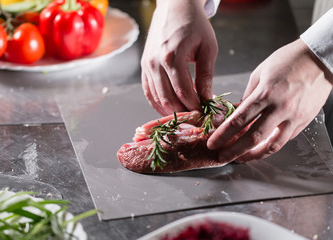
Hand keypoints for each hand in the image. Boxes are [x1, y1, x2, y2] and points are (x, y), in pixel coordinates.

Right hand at [141, 0, 217, 115]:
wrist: (175, 7)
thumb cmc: (194, 24)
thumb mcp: (208, 48)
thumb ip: (206, 75)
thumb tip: (206, 98)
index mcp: (172, 56)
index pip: (183, 91)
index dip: (194, 106)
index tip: (204, 113)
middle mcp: (155, 62)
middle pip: (167, 98)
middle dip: (182, 112)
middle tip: (194, 118)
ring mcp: (147, 65)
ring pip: (156, 98)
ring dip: (169, 110)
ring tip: (183, 116)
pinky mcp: (144, 66)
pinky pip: (148, 91)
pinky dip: (157, 103)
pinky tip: (167, 109)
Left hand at [207, 39, 332, 162]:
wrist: (321, 60)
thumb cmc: (289, 61)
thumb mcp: (260, 73)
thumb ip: (248, 95)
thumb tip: (237, 112)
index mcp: (265, 93)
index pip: (239, 120)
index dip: (223, 135)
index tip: (212, 143)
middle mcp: (280, 108)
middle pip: (252, 137)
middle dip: (234, 150)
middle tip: (222, 157)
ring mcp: (294, 117)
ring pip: (271, 145)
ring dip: (253, 156)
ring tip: (240, 159)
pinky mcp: (304, 122)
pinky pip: (284, 140)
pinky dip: (270, 146)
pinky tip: (259, 148)